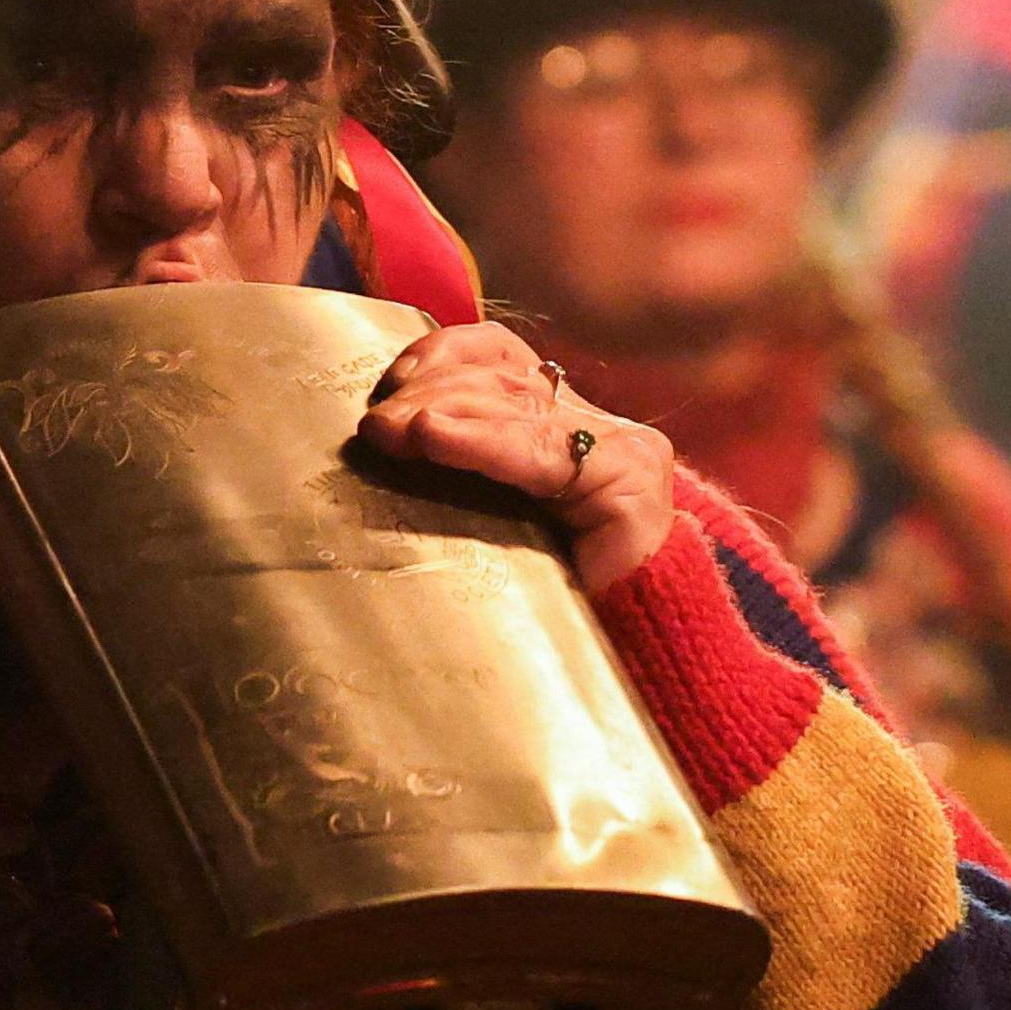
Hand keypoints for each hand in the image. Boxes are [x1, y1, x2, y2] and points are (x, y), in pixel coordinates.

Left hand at [357, 322, 674, 592]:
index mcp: (563, 420)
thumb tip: (377, 437)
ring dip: (441, 411)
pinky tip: (432, 436)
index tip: (391, 379)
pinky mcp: (629, 482)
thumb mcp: (492, 515)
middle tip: (376, 423)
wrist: (634, 654)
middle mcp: (597, 423)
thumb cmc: (552, 596)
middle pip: (502, 380)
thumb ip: (461, 470)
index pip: (502, 357)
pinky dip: (479, 441)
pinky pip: (539, 455)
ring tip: (391, 428)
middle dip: (429, 392)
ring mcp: (620, 448)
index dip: (444, 355)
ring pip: (515, 407)